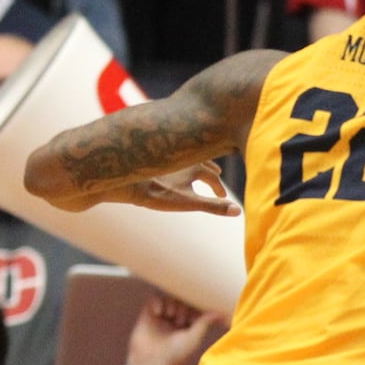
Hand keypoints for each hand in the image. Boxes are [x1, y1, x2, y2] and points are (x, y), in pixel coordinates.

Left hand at [113, 160, 238, 215]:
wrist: (125, 180)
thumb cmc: (156, 193)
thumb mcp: (187, 202)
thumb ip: (213, 206)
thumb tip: (238, 210)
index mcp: (195, 166)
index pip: (213, 178)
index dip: (219, 189)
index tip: (222, 197)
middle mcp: (184, 156)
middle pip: (203, 161)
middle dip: (210, 169)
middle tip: (216, 175)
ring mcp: (168, 154)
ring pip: (187, 156)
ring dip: (195, 162)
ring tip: (198, 168)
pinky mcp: (154, 154)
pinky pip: (170, 154)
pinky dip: (177, 159)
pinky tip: (170, 166)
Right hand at [124, 294, 220, 364]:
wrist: (152, 364)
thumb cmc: (176, 355)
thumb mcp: (194, 338)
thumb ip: (205, 323)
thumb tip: (221, 314)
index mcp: (188, 327)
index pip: (194, 309)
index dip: (195, 308)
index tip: (195, 314)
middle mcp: (174, 321)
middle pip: (182, 301)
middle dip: (183, 307)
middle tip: (180, 320)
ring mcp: (161, 317)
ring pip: (169, 298)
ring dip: (171, 303)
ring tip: (170, 315)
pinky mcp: (148, 315)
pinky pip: (154, 299)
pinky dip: (158, 302)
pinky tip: (159, 313)